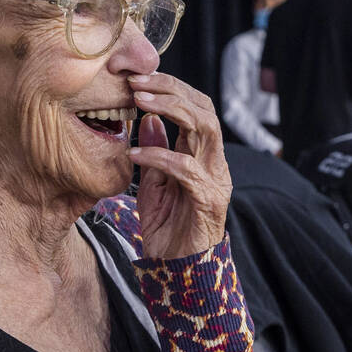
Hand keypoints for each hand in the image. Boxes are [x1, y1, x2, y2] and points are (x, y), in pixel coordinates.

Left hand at [127, 73, 231, 259]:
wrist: (178, 272)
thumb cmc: (167, 230)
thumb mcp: (154, 184)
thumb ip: (155, 151)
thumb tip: (146, 118)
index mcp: (204, 156)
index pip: (198, 107)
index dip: (172, 87)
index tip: (138, 78)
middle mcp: (215, 163)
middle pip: (205, 109)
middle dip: (171, 90)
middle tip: (137, 82)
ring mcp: (216, 181)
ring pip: (205, 129)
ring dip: (171, 110)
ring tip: (139, 103)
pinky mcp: (208, 201)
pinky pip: (185, 169)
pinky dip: (159, 155)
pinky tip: (135, 152)